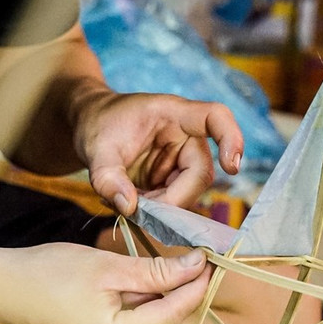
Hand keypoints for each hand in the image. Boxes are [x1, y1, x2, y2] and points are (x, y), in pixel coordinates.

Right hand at [0, 244, 211, 323]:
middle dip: (181, 302)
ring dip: (161, 313)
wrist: (0, 291)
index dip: (193, 288)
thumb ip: (156, 271)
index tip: (206, 264)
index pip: (171, 316)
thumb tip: (195, 266)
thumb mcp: (107, 266)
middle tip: (188, 270)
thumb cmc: (46, 273)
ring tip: (157, 280)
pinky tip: (135, 299)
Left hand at [74, 92, 243, 214]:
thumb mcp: (95, 148)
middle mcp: (186, 136)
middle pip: (201, 172)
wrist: (91, 127)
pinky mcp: (174, 177)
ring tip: (127, 201)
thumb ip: (107, 177)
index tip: (232, 167)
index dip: (232, 139)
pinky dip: (156, 209)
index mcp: (174, 114)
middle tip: (139, 208)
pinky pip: (175, 200)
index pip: (216, 118)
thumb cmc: (97, 125)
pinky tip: (132, 201)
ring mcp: (182, 158)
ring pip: (189, 192)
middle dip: (173, 198)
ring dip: (162, 206)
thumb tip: (128, 207)